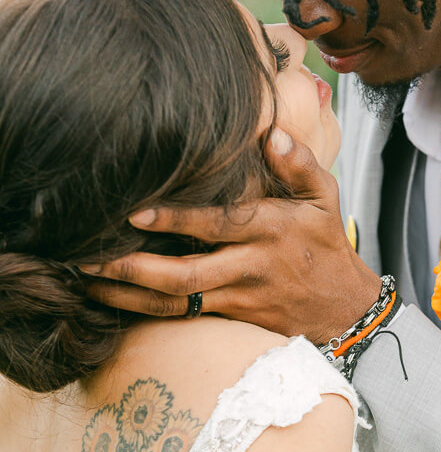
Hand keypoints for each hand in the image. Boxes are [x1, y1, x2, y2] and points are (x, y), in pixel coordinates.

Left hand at [82, 131, 381, 344]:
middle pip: (184, 275)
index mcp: (268, 231)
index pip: (216, 225)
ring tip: (85, 281)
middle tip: (88, 258)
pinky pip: (181, 315)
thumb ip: (299, 163)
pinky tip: (111, 299)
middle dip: (134, 268)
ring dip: (128, 294)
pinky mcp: (230, 318)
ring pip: (175, 302)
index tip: (134, 211)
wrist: (345, 311)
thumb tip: (271, 133)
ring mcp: (237, 298)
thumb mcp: (325, 199)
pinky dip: (144, 309)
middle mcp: (248, 268)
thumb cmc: (326, 247)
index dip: (174, 219)